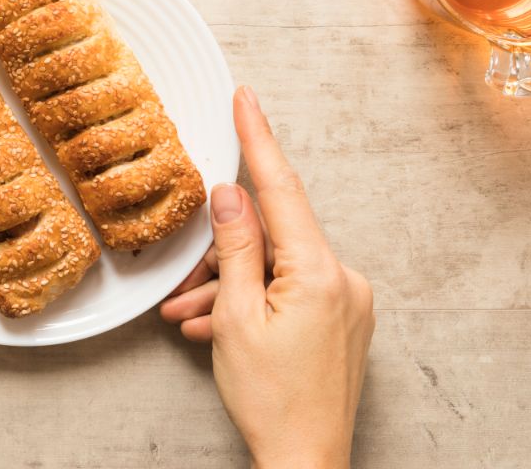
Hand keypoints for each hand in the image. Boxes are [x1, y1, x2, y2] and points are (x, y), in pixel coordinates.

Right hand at [160, 87, 374, 467]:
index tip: (246, 99)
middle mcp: (342, 278)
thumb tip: (230, 194)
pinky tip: (217, 326)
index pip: (282, 189)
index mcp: (320, 271)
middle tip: (185, 285)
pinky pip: (288, 291)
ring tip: (192, 317)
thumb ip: (235, 247)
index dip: (258, 139)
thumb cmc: (272, 400)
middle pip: (271, 238)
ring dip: (230, 287)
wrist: (304, 461)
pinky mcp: (340, 320)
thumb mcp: (236, 317)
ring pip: (274, 268)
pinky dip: (252, 302)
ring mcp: (345, 301)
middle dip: (222, 255)